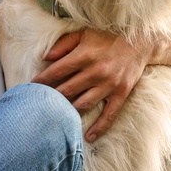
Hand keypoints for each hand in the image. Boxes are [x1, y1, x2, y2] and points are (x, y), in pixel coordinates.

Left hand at [32, 27, 153, 141]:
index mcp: (85, 55)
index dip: (42, 81)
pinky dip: (99, 127)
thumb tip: (44, 57)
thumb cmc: (107, 37)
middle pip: (67, 91)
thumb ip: (64, 44)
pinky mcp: (121, 94)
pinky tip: (88, 136)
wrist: (140, 42)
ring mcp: (109, 85)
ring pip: (84, 104)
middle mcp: (96, 71)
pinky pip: (109, 115)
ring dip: (69, 113)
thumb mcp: (84, 34)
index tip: (30, 88)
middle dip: (50, 99)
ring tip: (56, 119)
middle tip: (38, 106)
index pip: (57, 71)